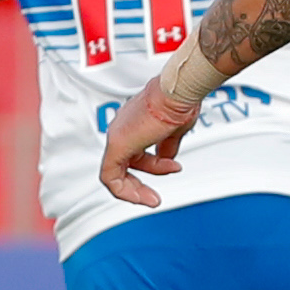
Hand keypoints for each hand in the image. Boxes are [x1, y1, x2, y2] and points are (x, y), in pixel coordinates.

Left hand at [96, 75, 199, 206]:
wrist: (178, 92)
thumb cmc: (180, 101)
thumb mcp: (175, 131)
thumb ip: (167, 147)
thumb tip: (168, 158)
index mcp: (134, 123)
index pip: (135, 153)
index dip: (151, 167)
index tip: (168, 170)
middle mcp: (122, 128)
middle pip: (124, 165)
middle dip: (139, 184)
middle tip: (153, 198)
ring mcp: (117, 136)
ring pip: (115, 173)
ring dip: (136, 190)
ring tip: (154, 198)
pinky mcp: (117, 145)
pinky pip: (110, 177)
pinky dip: (124, 191)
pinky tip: (141, 197)